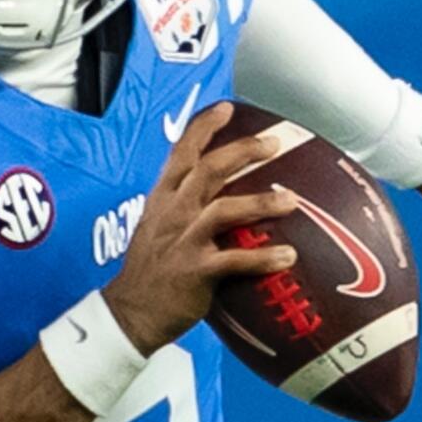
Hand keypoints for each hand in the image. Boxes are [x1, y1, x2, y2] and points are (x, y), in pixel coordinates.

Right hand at [102, 102, 298, 354]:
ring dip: (260, 202)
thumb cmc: (150, 272)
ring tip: (290, 200)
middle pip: (208, 170)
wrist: (130, 313)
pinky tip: (288, 255)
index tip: (226, 108)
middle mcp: (172, 214)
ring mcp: (183, 241)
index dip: (203, 128)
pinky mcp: (195, 271)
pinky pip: (235, 261)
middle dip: (243, 152)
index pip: (180, 153)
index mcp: (162, 200)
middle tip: (272, 144)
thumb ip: (182, 207)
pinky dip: (263, 257)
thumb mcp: (156, 227)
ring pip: (224, 210)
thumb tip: (216, 193)